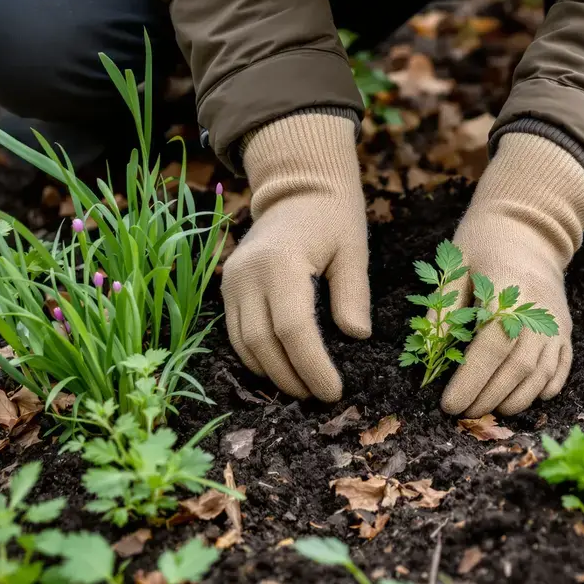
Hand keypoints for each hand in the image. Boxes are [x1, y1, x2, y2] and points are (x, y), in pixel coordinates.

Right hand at [221, 113, 370, 401]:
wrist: (296, 186)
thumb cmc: (333, 216)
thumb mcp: (353, 249)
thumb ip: (352, 293)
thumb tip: (356, 336)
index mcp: (280, 263)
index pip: (293, 329)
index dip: (312, 366)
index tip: (334, 391)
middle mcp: (247, 273)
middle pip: (263, 343)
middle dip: (291, 377)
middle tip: (319, 397)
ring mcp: (232, 280)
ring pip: (244, 344)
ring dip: (272, 373)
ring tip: (302, 389)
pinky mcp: (227, 286)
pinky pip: (236, 333)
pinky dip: (256, 358)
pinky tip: (281, 370)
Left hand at [440, 133, 583, 417]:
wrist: (528, 226)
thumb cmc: (482, 244)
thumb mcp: (455, 266)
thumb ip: (444, 309)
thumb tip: (430, 353)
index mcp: (508, 290)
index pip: (492, 345)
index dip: (472, 379)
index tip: (449, 404)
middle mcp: (538, 309)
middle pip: (517, 366)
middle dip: (487, 397)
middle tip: (462, 413)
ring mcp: (556, 321)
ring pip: (540, 373)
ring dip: (514, 400)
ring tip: (486, 411)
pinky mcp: (565, 328)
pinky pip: (561, 367)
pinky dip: (544, 389)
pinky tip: (522, 400)